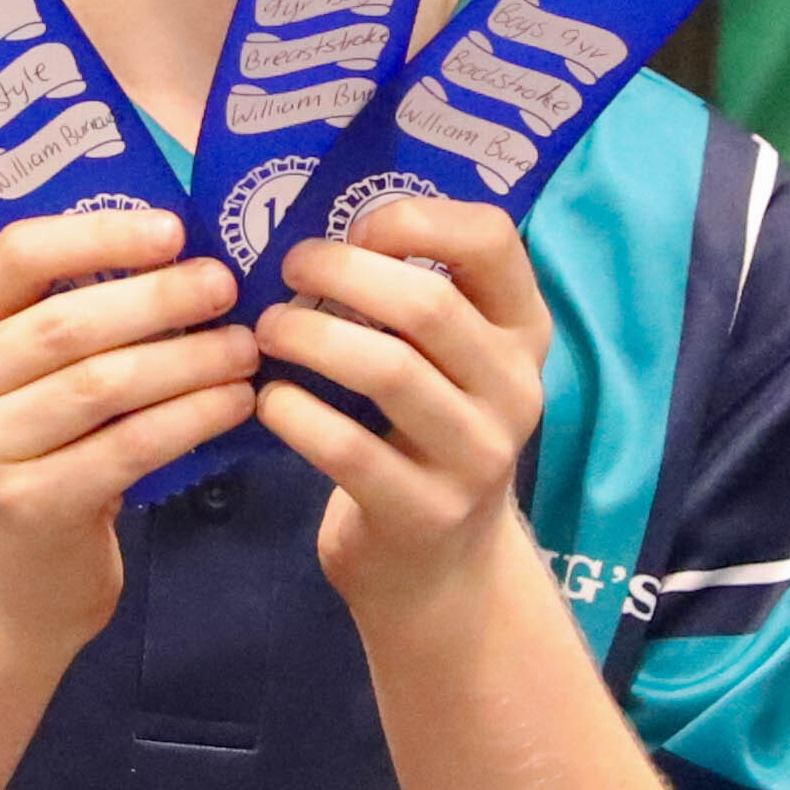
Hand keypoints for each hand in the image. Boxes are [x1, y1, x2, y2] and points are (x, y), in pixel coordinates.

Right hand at [0, 205, 257, 652]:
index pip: (17, 256)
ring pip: (101, 385)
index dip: (99, 235)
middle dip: (158, 298)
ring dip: (187, 360)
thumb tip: (183, 248)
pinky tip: (235, 405)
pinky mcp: (26, 506)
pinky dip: (190, 419)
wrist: (8, 579)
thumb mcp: (25, 375)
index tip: (174, 230)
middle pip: (65, 323)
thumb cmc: (38, 450)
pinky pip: (126, 447)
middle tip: (227, 286)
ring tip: (244, 348)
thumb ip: (72, 312)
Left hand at [251, 199, 555, 633]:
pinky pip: (348, 449)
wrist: (440, 570)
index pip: (493, 240)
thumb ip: (411, 300)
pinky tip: (267, 401)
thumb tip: (313, 223)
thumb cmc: (424, 437)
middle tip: (286, 271)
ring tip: (266, 330)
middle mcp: (515, 389)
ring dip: (309, 338)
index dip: (415, 219)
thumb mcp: (448, 365)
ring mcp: (477, 457)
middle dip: (341, 274)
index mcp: (522, 332)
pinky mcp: (425, 513)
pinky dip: (295, 414)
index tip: (355, 229)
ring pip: (389, 371)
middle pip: (428, 305)